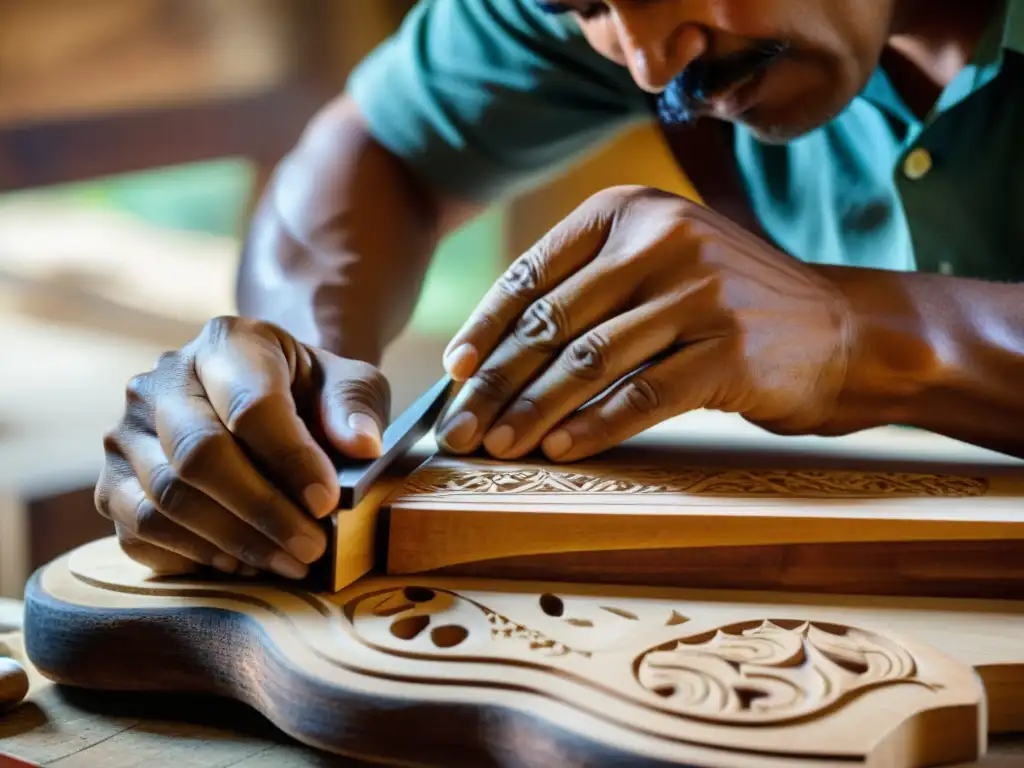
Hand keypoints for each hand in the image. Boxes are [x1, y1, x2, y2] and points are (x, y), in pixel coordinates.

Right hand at [96, 316, 389, 577]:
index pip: (250, 404)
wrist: (260, 400)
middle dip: (263, 512)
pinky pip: (143, 530)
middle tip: (312, 548)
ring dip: (235, 542)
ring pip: (168, 500)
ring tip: (290, 562)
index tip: (326, 502)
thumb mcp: (350, 383)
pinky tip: (245, 563)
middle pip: (200, 456)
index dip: (290, 459)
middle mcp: (162, 381)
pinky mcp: (112, 483)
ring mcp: (128, 433)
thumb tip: (361, 445)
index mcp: (227, 343)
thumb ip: (356, 405)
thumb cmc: (310, 393)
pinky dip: (196, 555)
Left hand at [437, 185, 853, 461]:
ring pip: (589, 361)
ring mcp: (700, 292)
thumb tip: (493, 356)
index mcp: (632, 210)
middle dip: (496, 381)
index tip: (454, 372)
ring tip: (498, 446)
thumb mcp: (658, 267)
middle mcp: (662, 239)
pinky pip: (641, 396)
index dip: (486, 327)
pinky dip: (593, 428)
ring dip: (533, 410)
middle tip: (460, 427)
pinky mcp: (729, 349)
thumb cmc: (729, 306)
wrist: (841, 330)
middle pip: (554, 321)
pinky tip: (560, 450)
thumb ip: (589, 290)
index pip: (535, 272)